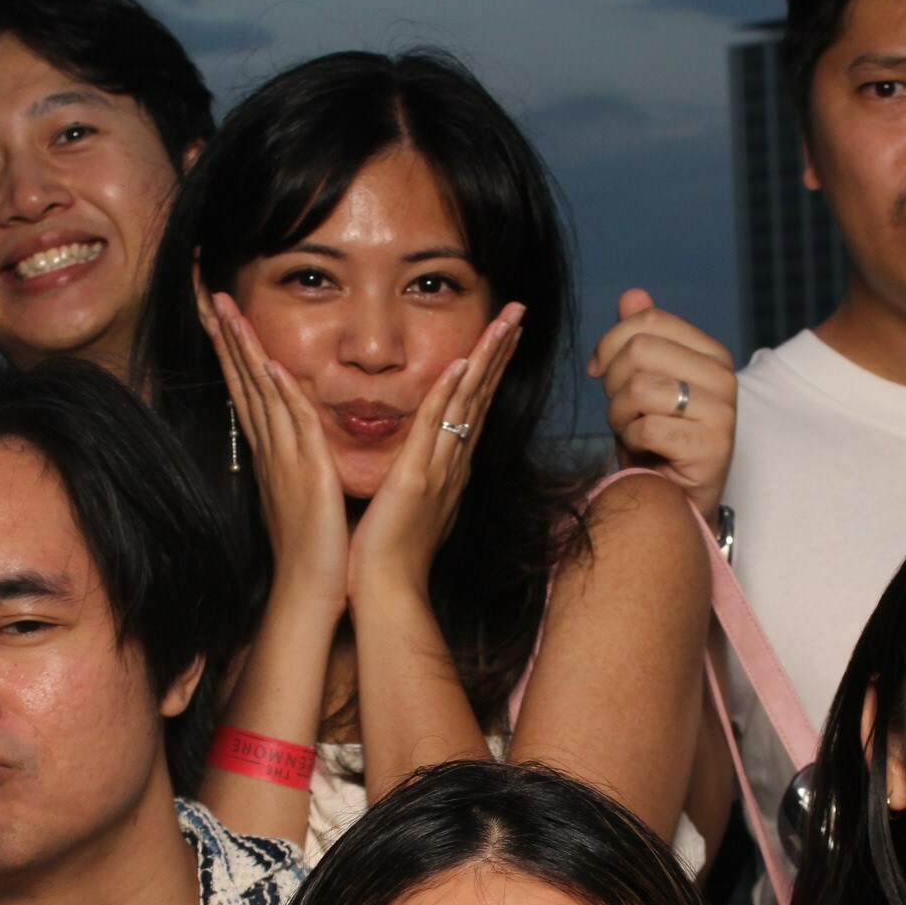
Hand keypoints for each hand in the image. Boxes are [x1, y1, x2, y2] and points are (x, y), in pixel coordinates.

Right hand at [202, 284, 350, 618]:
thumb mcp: (301, 493)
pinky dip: (280, 394)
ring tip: (224, 309)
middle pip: (241, 379)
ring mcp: (283, 458)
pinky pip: (291, 426)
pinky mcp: (306, 473)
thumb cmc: (312, 547)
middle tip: (206, 292)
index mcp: (271, 450)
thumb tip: (294, 443)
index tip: (218, 311)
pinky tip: (269, 365)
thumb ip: (295, 462)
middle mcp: (270, 448)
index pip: (246, 387)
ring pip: (258, 393)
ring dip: (242, 349)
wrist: (309, 589)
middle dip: (224, 334)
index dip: (232, 347)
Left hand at [346, 303, 524, 606]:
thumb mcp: (408, 507)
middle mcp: (453, 463)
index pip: (474, 406)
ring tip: (505, 321)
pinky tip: (462, 363)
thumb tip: (418, 467)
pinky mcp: (417, 479)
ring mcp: (440, 469)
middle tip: (518, 311)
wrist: (387, 593)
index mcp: (449, 467)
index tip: (501, 333)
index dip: (490, 367)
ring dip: (487, 358)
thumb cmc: (390, 557)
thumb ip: (417, 480)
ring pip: (469, 403)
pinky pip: (437, 428)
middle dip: (501, 349)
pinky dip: (450, 394)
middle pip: (483, 395)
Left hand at [586, 288, 736, 518]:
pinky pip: (647, 428)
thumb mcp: (642, 381)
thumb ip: (640, 337)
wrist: (675, 496)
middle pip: (640, 350)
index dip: (610, 341)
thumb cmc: (656, 438)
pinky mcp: (712, 447)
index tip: (598, 370)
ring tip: (630, 430)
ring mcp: (722, 413)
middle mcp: (724, 377)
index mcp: (710, 353)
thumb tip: (632, 295)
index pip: (649, 320)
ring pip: (640, 389)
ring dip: (619, 415)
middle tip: (619, 408)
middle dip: (613, 382)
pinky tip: (643, 450)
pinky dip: (631, 441)